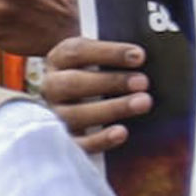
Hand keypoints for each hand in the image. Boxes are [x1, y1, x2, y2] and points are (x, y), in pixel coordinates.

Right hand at [41, 35, 152, 153]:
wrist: (75, 101)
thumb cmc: (94, 74)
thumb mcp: (98, 59)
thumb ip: (115, 56)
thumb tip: (142, 57)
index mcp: (59, 60)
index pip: (77, 52)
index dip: (109, 53)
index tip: (139, 56)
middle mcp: (52, 86)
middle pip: (74, 83)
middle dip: (111, 82)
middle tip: (143, 82)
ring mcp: (55, 115)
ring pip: (76, 114)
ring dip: (112, 108)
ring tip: (143, 103)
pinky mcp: (63, 140)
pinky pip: (77, 144)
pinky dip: (100, 140)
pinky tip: (122, 133)